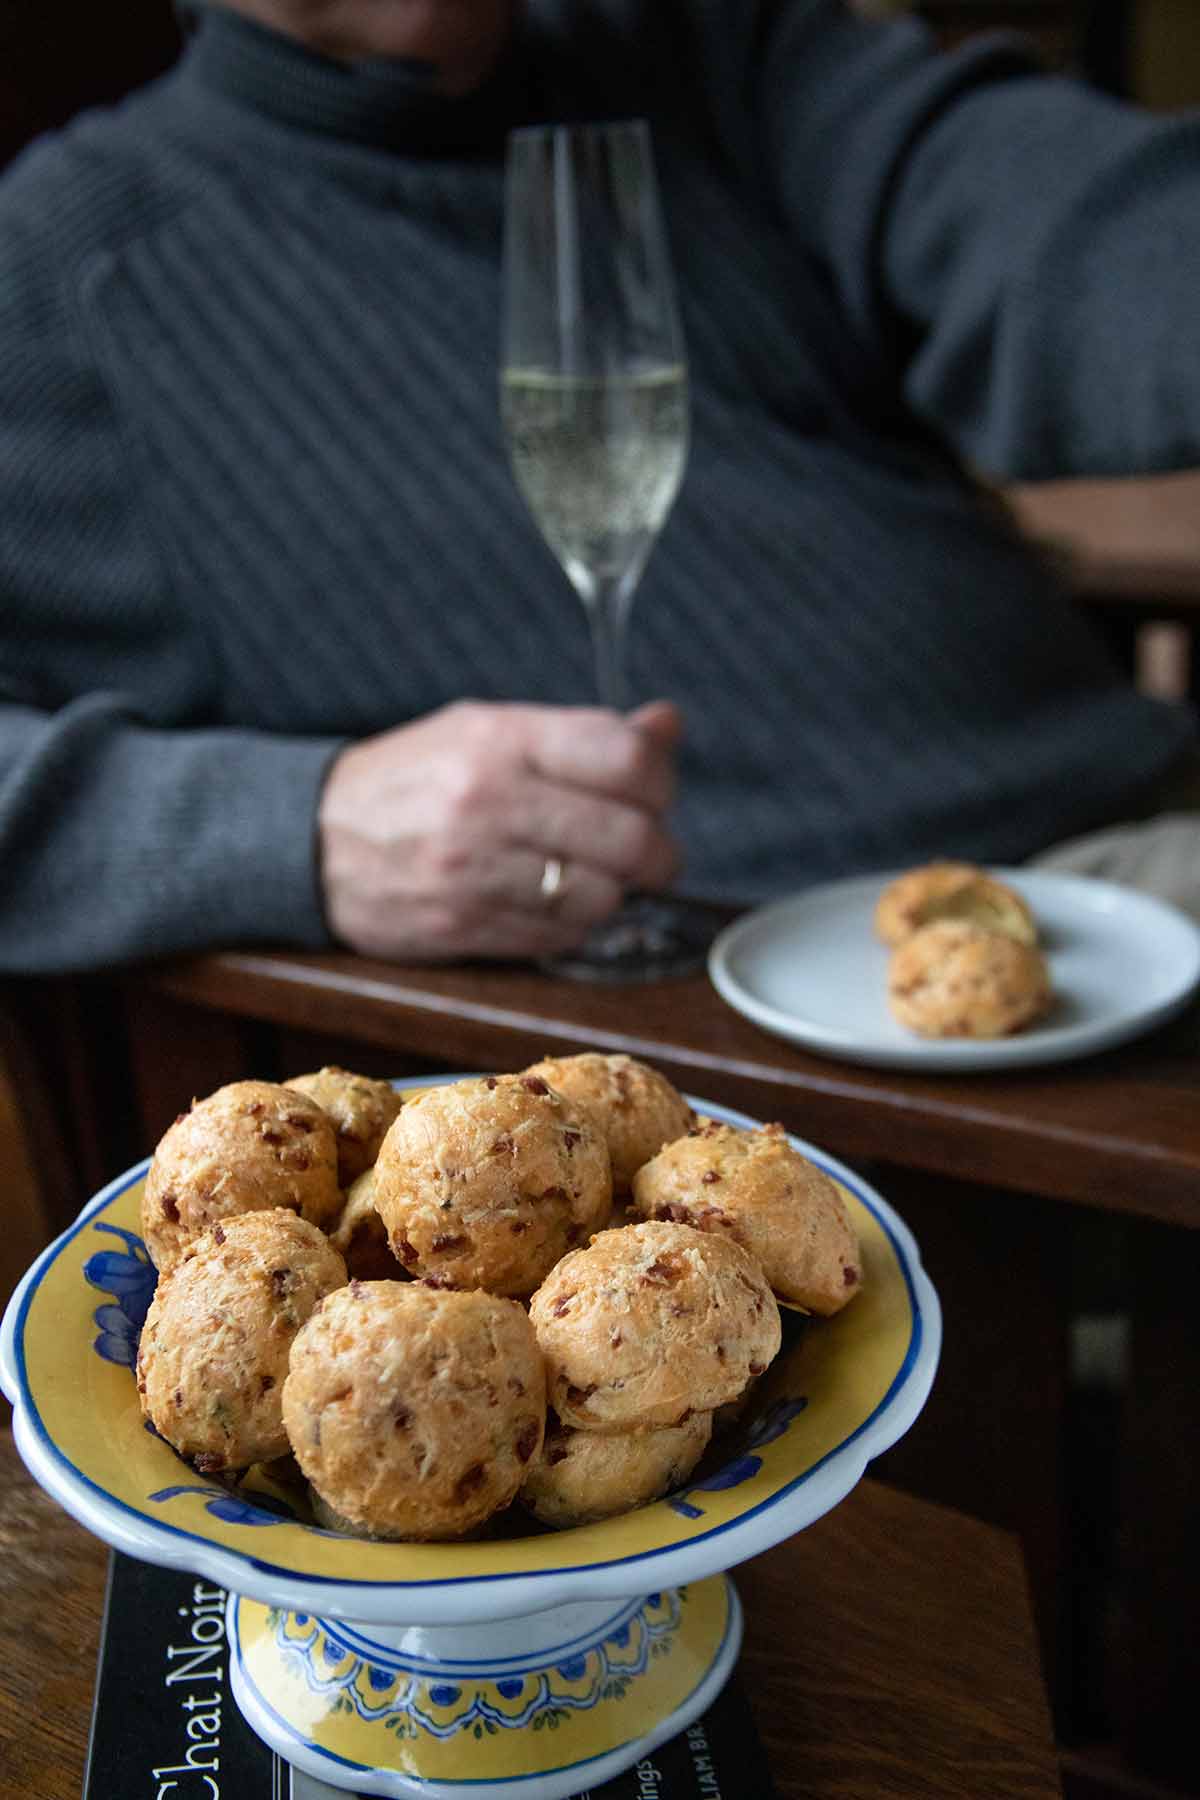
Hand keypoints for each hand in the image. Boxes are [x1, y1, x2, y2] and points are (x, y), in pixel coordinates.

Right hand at [317, 698, 682, 960]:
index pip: (628, 759)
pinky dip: (572, 924)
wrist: (312, 840)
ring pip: (602, 897)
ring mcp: (476, 872)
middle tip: (648, 852)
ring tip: (590, 876)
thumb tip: (667, 724)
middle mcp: (490, 802)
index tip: (652, 793)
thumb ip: (581, 734)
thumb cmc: (414, 778)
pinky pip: (560, 937)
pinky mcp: (464, 929)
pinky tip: (550, 901)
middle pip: (631, 838)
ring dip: (614, 893)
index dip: (660, 781)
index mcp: (501, 739)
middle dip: (658, 852)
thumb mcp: (488, 730)